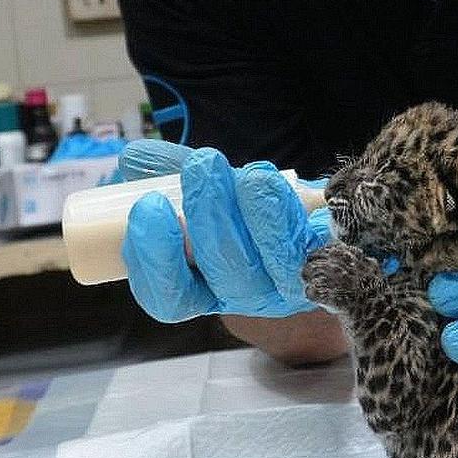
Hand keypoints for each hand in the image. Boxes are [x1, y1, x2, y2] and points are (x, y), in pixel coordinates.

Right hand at [118, 140, 331, 322]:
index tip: (148, 207)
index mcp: (205, 288)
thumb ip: (171, 174)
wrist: (320, 213)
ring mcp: (288, 285)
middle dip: (207, 217)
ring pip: (265, 263)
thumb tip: (133, 157)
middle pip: (222, 275)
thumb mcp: (209, 191)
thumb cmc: (253, 207)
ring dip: (249, 212)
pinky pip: (306, 247)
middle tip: (201, 168)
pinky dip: (285, 213)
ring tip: (244, 170)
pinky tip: (272, 184)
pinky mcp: (324, 263)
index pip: (169, 299)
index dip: (153, 261)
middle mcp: (246, 296)